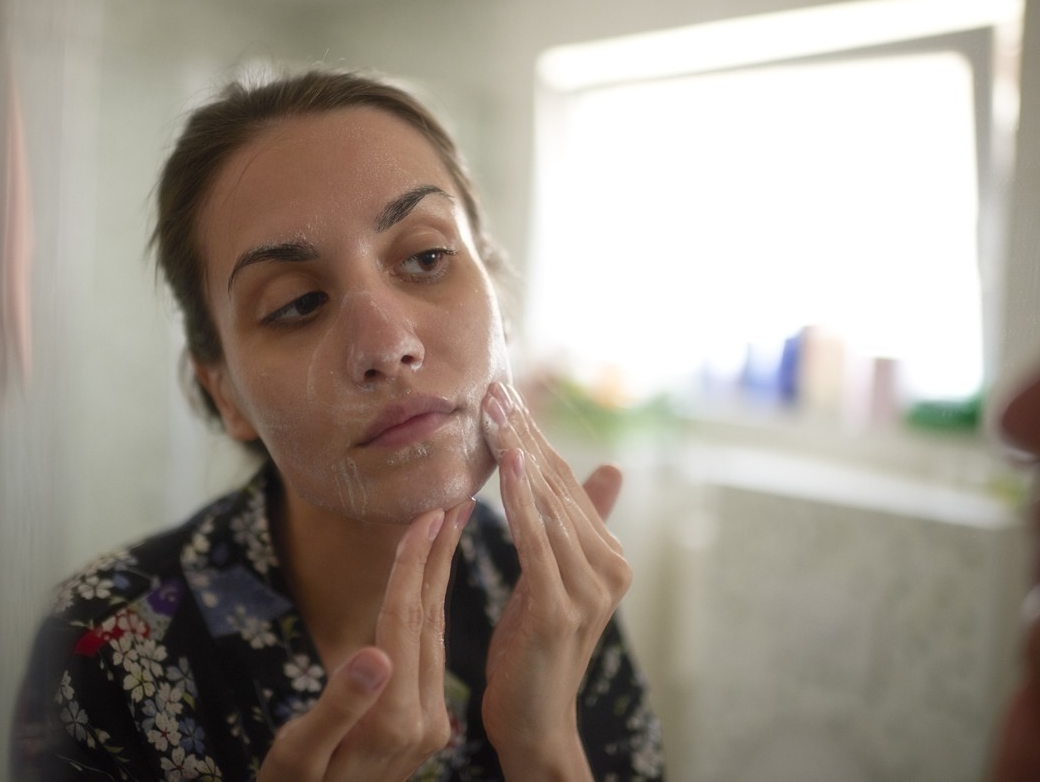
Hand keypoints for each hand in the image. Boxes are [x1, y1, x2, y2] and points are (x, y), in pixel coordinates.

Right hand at [257, 500, 472, 780]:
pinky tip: (430, 588)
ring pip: (435, 636)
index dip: (413, 565)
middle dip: (439, 558)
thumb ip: (340, 706)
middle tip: (455, 501)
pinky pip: (430, 656)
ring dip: (441, 579)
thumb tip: (373, 652)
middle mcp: (423, 719)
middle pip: (429, 622)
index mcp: (394, 719)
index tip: (427, 514)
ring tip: (450, 528)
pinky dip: (431, 613)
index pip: (404, 624)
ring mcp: (429, 724)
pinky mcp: (425, 727)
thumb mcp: (301, 756)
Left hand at [479, 381, 629, 779]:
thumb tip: (610, 469)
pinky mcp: (562, 607)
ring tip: (495, 412)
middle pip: (559, 486)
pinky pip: (537, 541)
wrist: (533, 718)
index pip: (567, 483)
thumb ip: (576, 525)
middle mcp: (611, 567)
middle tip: (495, 387)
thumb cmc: (534, 648)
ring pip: (549, 505)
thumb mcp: (554, 578)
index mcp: (611, 556)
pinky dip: (523, 501)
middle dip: (524, 434)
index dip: (535, 437)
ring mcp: (591, 588)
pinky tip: (508, 466)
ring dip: (519, 454)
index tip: (506, 395)